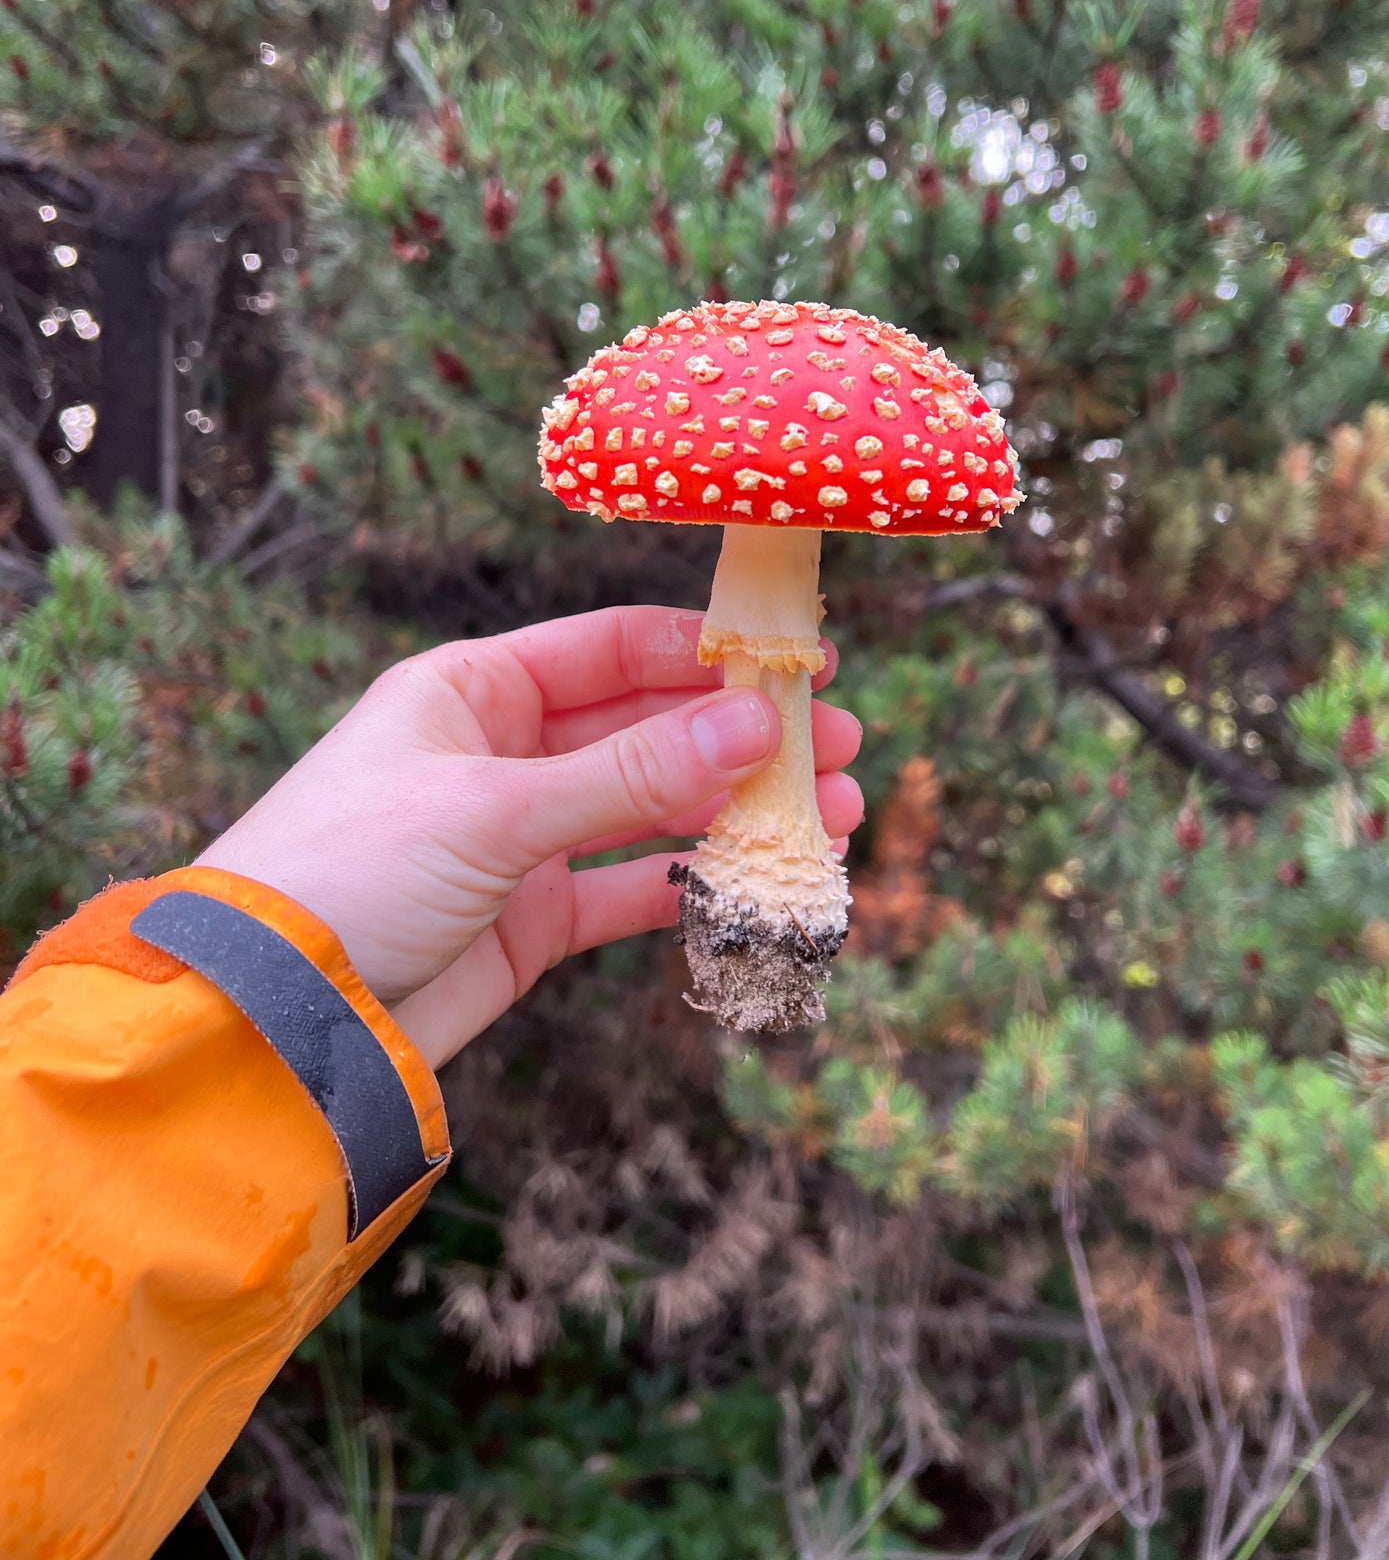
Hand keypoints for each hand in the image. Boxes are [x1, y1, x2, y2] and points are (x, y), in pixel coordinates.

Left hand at [196, 606, 861, 1066]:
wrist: (272, 1017)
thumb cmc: (349, 871)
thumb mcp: (494, 809)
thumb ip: (629, 773)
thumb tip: (757, 724)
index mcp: (474, 689)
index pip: (613, 648)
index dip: (708, 653)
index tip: (800, 662)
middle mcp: (502, 752)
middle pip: (647, 727)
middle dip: (742, 737)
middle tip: (838, 747)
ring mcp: (520, 836)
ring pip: (650, 807)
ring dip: (735, 808)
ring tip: (833, 816)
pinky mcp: (531, 918)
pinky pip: (630, 887)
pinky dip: (692, 880)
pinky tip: (759, 877)